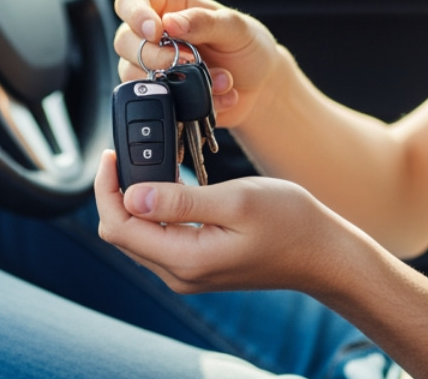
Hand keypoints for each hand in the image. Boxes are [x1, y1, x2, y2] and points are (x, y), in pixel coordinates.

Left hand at [92, 150, 355, 295]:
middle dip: (115, 192)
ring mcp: (189, 273)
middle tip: (125, 153)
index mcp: (186, 259)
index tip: (111, 154)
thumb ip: (181, 201)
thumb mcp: (236, 200)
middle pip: (122, 233)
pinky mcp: (198, 265)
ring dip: (134, 201)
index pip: (119, 227)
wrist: (323, 253)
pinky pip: (159, 239)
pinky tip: (166, 185)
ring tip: (146, 163)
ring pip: (138, 236)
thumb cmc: (289, 222)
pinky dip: (154, 211)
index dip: (105, 189)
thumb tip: (131, 196)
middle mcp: (181, 274)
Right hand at [112, 0, 287, 127]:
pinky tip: (214, 97)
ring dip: (176, 82)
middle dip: (154, 56)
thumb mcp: (235, 27)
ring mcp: (153, 68)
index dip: (135, 14)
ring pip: (132, 74)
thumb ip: (204, 21)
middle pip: (123, 41)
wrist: (260, 85)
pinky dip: (187, 102)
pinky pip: (155, 102)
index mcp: (168, 6)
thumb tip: (171, 22)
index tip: (155, 31)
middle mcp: (154, 36)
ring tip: (218, 80)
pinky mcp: (160, 95)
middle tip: (189, 60)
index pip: (130, 1)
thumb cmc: (247, 46)